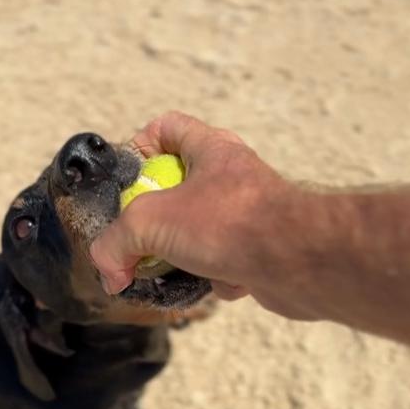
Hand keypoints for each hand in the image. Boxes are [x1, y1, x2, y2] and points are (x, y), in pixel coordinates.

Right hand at [90, 112, 286, 301]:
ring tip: (179, 269)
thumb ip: (116, 242)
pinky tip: (222, 280)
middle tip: (142, 239)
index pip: (167, 127)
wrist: (300, 261)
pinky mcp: (259, 248)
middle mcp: (230, 176)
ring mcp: (247, 212)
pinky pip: (222, 261)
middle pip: (178, 188)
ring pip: (198, 231)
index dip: (140, 147)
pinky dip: (215, 277)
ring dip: (183, 256)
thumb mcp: (151, 222)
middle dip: (156, 220)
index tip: (127, 182)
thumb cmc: (232, 223)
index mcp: (209, 149)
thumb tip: (109, 269)